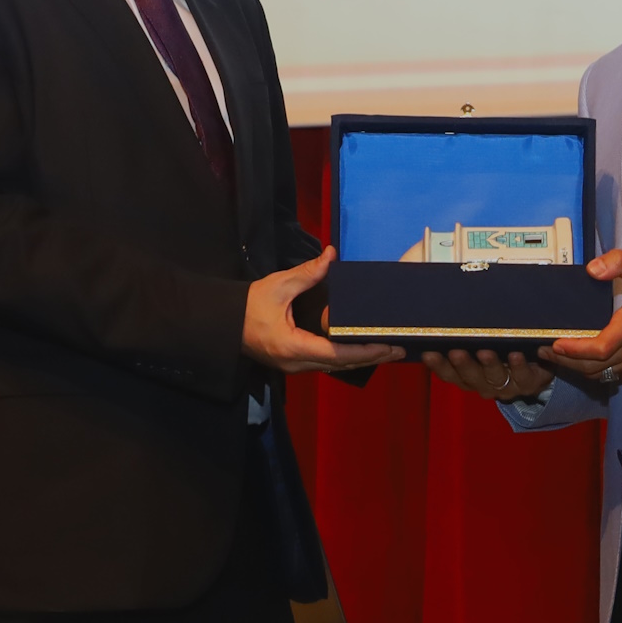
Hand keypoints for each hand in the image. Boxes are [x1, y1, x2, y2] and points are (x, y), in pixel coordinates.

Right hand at [244, 247, 401, 372]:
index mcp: (294, 347)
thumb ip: (307, 274)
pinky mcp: (293, 362)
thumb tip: (330, 255)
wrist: (222, 323)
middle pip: (341, 365)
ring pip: (334, 367)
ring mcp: (294, 366)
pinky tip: (360, 350)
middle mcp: (297, 363)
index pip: (338, 355)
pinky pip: (325, 364)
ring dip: (360, 359)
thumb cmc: (247, 305)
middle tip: (399, 349)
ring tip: (386, 351)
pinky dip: (345, 358)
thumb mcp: (278, 286)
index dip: (365, 351)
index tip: (388, 346)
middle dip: (371, 358)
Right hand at [423, 347, 556, 401]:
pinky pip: (522, 375)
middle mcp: (484, 385)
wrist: (536, 371)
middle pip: (470, 378)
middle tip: (456, 352)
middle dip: (463, 364)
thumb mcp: (481, 345)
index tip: (428, 353)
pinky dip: (519, 365)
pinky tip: (515, 354)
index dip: (438, 365)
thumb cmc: (502, 352)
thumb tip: (444, 312)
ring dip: (489, 365)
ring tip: (485, 352)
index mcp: (469, 377)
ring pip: (495, 378)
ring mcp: (506, 386)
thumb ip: (467, 337)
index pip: (449, 373)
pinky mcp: (528, 383)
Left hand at [543, 249, 621, 386]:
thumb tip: (592, 270)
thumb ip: (617, 262)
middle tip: (544, 351)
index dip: (573, 351)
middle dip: (565, 361)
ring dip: (577, 368)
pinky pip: (613, 377)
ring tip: (557, 356)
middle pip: (593, 367)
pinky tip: (582, 361)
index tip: (554, 344)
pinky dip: (595, 371)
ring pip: (601, 375)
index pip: (598, 349)